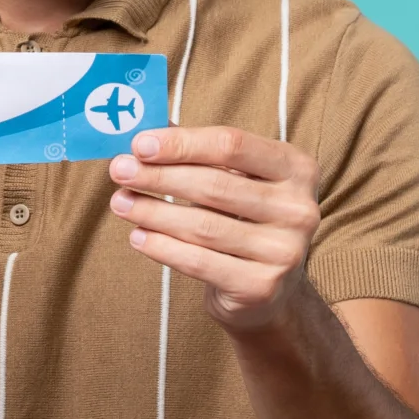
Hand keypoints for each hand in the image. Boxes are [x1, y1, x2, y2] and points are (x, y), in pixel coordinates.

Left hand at [109, 126, 321, 333]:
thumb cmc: (244, 220)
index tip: (139, 143)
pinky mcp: (261, 286)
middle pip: (215, 185)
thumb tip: (145, 127)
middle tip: (119, 170)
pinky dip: (162, 248)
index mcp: (296, 168)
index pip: (232, 145)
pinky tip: (138, 237)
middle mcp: (299, 208)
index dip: (182, 143)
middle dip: (159, 176)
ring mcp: (285, 251)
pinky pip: (199, 262)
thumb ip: (197, 152)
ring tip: (121, 202)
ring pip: (203, 226)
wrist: (269, 291)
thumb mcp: (234, 179)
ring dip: (153, 211)